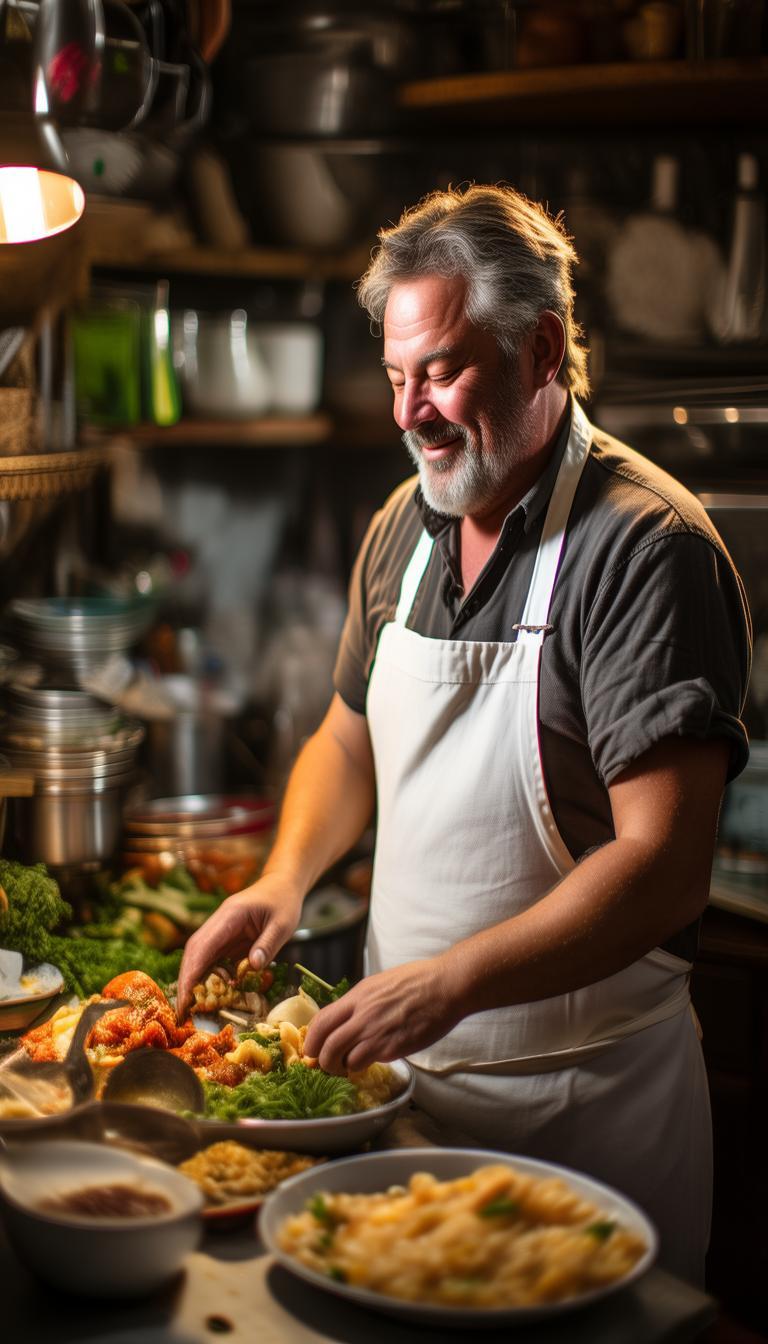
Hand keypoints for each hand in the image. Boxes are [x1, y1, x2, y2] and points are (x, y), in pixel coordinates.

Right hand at [175, 872, 302, 1020]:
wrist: (282, 886)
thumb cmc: (283, 902)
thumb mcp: (283, 924)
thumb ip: (268, 944)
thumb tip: (253, 966)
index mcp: (230, 914)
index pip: (203, 945)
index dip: (192, 971)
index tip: (185, 996)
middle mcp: (219, 922)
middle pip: (194, 952)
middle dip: (186, 980)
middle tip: (182, 1010)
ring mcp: (220, 930)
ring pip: (200, 957)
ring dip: (194, 981)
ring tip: (191, 1008)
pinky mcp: (226, 938)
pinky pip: (213, 959)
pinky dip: (208, 977)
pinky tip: (209, 995)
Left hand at [303, 959, 460, 1073]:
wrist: (445, 987)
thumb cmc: (418, 981)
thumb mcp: (380, 983)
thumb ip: (362, 1001)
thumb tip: (348, 1016)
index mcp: (358, 996)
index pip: (322, 1020)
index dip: (312, 1039)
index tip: (312, 1048)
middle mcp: (362, 1014)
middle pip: (327, 1044)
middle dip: (321, 1060)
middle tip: (325, 1066)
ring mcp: (376, 1032)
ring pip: (342, 1059)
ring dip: (340, 1067)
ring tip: (347, 1068)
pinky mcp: (392, 1047)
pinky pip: (366, 1063)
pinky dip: (361, 1067)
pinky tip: (368, 1063)